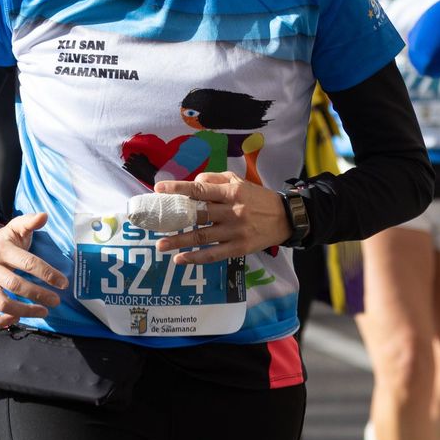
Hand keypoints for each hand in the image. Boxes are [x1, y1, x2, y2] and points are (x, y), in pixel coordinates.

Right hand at [0, 213, 65, 327]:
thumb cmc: (6, 240)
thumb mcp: (16, 228)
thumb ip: (30, 221)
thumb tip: (44, 215)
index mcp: (0, 249)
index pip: (27, 263)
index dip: (48, 274)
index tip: (63, 283)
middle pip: (15, 285)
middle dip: (39, 294)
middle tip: (57, 300)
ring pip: (2, 302)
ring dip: (25, 311)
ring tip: (44, 311)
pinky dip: (0, 321)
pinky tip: (16, 318)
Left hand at [151, 172, 291, 263]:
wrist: (285, 218)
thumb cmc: (257, 198)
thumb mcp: (239, 181)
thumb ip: (215, 179)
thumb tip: (193, 184)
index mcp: (231, 192)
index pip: (200, 189)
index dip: (179, 189)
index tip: (159, 190)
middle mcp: (232, 211)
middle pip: (198, 214)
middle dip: (175, 219)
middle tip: (154, 223)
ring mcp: (235, 231)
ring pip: (202, 236)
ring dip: (180, 241)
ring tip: (161, 245)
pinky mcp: (239, 248)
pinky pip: (213, 255)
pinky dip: (196, 258)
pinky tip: (180, 259)